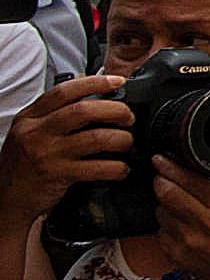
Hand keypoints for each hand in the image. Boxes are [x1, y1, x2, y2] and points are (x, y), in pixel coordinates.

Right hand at [0, 75, 131, 220]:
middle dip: (115, 111)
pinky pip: (98, 168)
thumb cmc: (23, 163)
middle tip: (128, 118)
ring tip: (126, 143)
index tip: (118, 81)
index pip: (64, 91)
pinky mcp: (59, 176)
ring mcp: (48, 154)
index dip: (95, 83)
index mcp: (30, 118)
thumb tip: (94, 97)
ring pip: (96, 138)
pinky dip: (117, 167)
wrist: (6, 198)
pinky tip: (121, 168)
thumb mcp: (29, 132)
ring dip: (121, 139)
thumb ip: (54, 115)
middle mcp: (37, 133)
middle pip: (84, 111)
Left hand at [150, 156, 209, 279]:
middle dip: (160, 179)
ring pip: (160, 210)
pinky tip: (179, 223)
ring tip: (177, 202)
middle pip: (167, 193)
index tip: (162, 159)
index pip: (189, 180)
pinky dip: (166, 223)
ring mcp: (188, 239)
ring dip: (163, 202)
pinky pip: (160, 230)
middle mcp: (206, 222)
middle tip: (162, 174)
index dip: (171, 167)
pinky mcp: (175, 253)